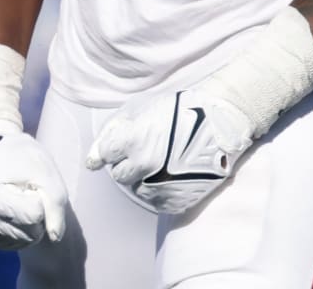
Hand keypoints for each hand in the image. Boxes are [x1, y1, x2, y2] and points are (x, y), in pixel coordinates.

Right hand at [0, 119, 68, 248]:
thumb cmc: (13, 154)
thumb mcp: (40, 165)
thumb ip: (55, 200)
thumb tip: (56, 236)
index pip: (34, 215)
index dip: (38, 197)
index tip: (25, 182)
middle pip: (32, 232)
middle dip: (37, 210)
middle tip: (23, 188)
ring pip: (27, 240)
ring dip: (31, 220)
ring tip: (16, 195)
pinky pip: (17, 241)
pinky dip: (21, 225)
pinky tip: (11, 206)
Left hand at [84, 86, 255, 215]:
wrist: (220, 122)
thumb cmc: (178, 110)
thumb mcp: (139, 110)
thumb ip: (111, 134)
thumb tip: (91, 161)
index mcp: (133, 140)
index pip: (105, 154)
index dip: (115, 147)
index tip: (128, 142)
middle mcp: (145, 165)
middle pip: (120, 174)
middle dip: (127, 163)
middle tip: (145, 151)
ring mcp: (161, 185)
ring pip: (136, 190)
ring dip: (143, 178)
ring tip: (161, 162)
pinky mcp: (176, 200)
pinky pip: (155, 201)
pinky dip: (158, 190)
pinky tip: (170, 174)